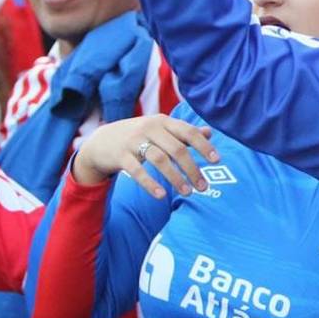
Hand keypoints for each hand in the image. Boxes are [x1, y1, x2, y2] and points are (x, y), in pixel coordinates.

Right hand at [72, 115, 218, 198]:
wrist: (101, 140)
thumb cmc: (139, 136)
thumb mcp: (161, 129)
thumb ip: (183, 132)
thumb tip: (209, 132)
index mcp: (163, 121)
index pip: (188, 131)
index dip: (204, 146)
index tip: (217, 161)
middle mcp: (150, 128)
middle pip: (177, 149)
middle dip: (192, 169)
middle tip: (204, 187)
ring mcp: (134, 141)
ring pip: (159, 160)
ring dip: (176, 178)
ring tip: (188, 193)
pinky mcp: (120, 156)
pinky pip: (137, 171)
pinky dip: (150, 183)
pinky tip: (162, 195)